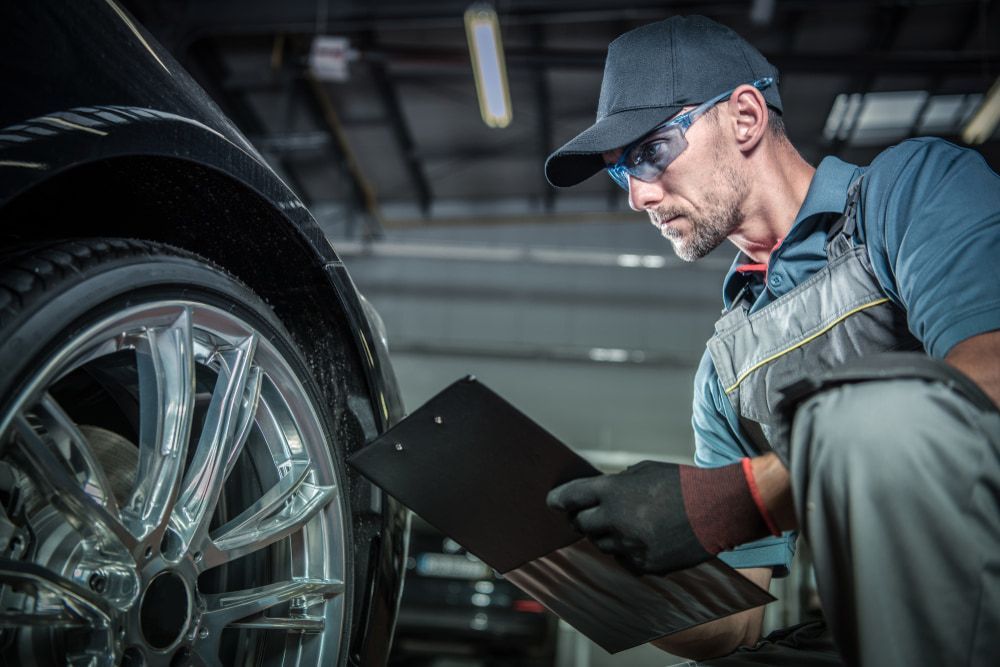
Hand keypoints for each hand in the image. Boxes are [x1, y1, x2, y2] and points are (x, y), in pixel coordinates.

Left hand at [546, 461, 710, 573]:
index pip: (571, 497)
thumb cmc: (684, 484)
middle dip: (581, 520)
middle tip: (585, 515)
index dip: (557, 500)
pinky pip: (624, 560)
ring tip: (622, 525)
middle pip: (582, 525)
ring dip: (605, 536)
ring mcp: (630, 545)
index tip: (551, 502)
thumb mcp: (647, 471)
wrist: (719, 509)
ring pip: (602, 545)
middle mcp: (617, 519)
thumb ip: (620, 482)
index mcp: (614, 491)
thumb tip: (601, 493)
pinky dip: (627, 551)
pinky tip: (641, 540)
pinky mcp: (646, 565)